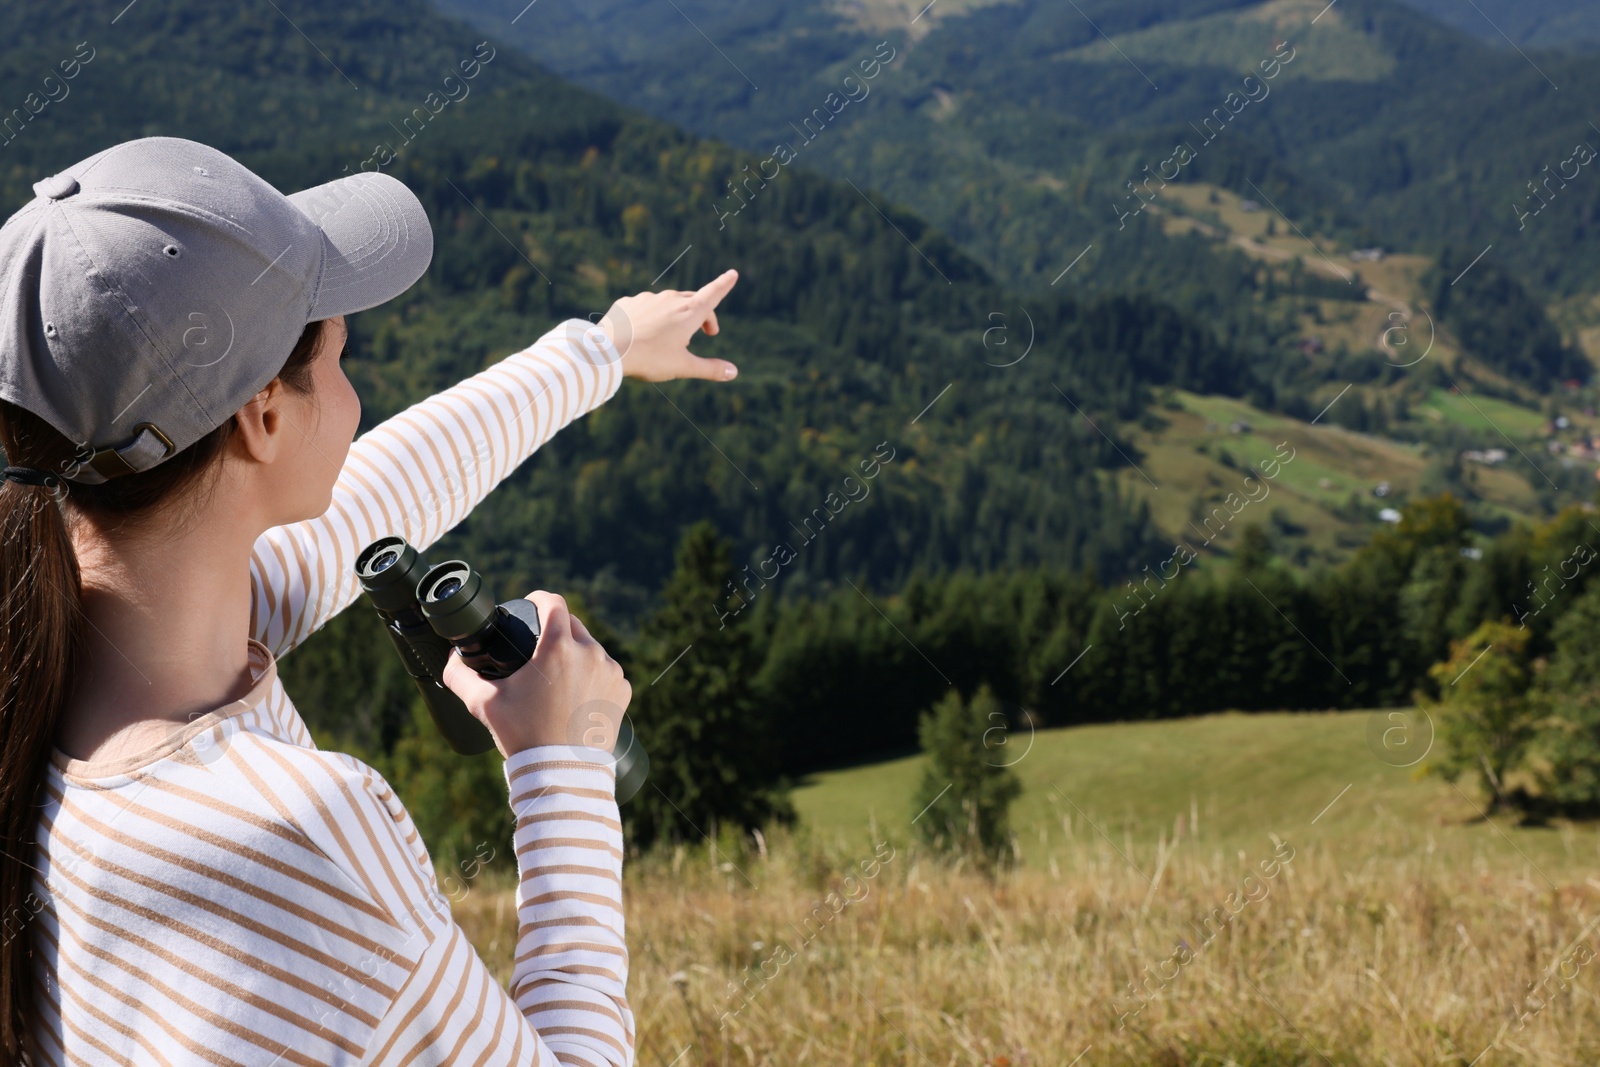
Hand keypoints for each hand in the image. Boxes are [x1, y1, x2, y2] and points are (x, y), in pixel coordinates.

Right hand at [441, 592, 631, 758]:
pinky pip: (606, 671)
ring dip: (575, 653)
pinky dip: (592, 675)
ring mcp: (611, 672)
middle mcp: (591, 653)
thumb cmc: (524, 736)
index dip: (537, 599)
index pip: (552, 602)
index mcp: (559, 647)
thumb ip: (461, 675)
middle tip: (537, 647)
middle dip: (554, 629)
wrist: (562, 773)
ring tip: (555, 674)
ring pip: (590, 648)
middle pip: (572, 624)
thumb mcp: (484, 704)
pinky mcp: (622, 690)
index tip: (529, 606)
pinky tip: (576, 692)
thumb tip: (451, 659)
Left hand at [600, 269, 739, 382]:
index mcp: (688, 313)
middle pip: (693, 301)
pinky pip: (644, 307)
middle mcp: (670, 299)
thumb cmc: (649, 359)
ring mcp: (647, 298)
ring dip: (675, 316)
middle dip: (703, 315)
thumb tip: (734, 372)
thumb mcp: (683, 367)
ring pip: (668, 304)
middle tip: (707, 333)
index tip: (733, 273)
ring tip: (669, 339)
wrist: (607, 351)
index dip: (724, 284)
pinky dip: (650, 317)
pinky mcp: (628, 303)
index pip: (713, 294)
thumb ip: (710, 369)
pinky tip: (643, 334)